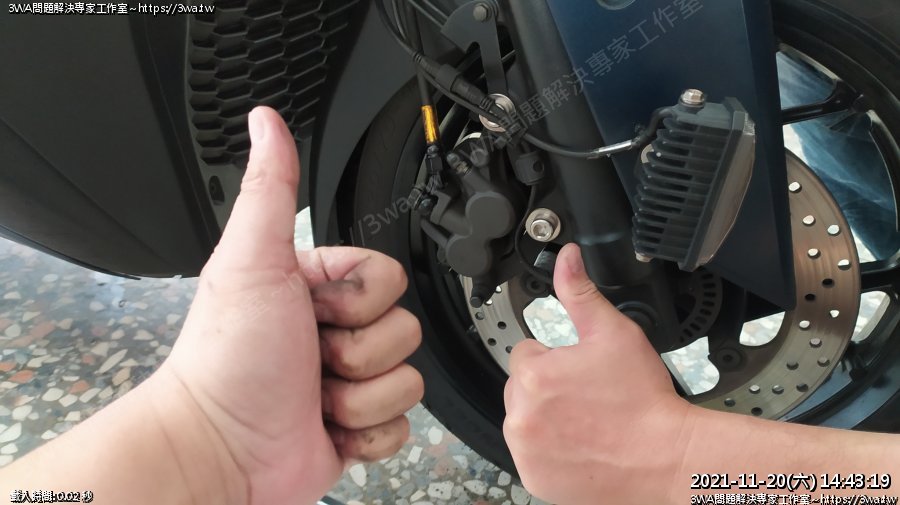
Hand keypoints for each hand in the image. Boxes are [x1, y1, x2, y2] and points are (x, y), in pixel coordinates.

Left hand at [152, 107, 423, 503]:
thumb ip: (270, 193)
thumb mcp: (250, 262)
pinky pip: (402, 426)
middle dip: (357, 352)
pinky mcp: (359, 428)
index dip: (358, 299)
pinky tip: (326, 427)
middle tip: (309, 359)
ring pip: (408, 379)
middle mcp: (337, 333)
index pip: (389, 278)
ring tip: (312, 397)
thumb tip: (266, 122)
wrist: (220, 451)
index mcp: (320, 289)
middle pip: (405, 328)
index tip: (313, 310)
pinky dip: (365, 433)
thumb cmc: (228, 360)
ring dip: (358, 396)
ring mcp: (351, 382)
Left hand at [503, 244, 696, 504]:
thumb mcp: (615, 333)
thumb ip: (581, 293)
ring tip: (587, 422)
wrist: (666, 460)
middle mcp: (520, 414)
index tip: (581, 371)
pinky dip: (549, 451)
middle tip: (588, 397)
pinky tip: (580, 446)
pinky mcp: (533, 477)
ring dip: (546, 418)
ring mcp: (525, 450)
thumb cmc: (643, 402)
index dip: (556, 358)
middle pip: (522, 387)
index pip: (527, 353)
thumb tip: (566, 259)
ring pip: (525, 420)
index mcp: (532, 374)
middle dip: (548, 387)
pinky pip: (531, 454)